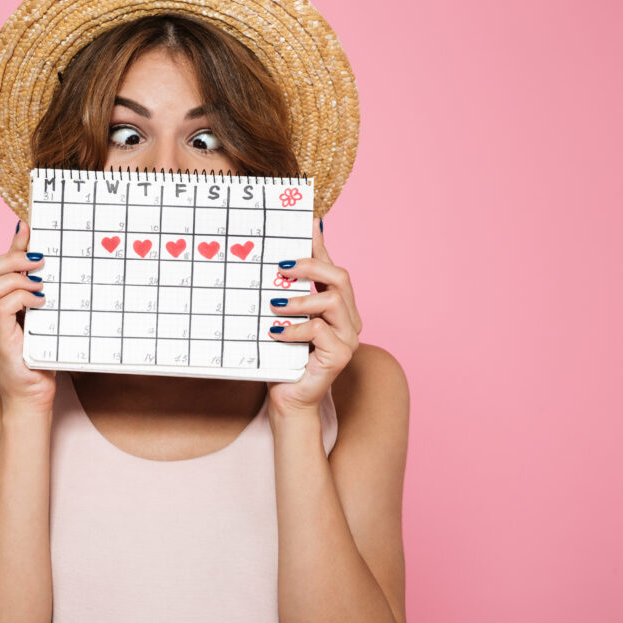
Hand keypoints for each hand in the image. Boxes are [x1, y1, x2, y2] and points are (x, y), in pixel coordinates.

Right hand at [0, 220, 55, 411]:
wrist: (31, 398)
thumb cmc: (34, 358)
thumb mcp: (33, 316)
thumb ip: (28, 289)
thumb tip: (37, 255)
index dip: (8, 248)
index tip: (30, 230)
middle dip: (11, 259)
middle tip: (39, 260)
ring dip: (16, 279)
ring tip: (41, 285)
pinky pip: (0, 308)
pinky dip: (20, 298)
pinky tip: (40, 302)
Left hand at [266, 217, 362, 415]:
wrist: (287, 399)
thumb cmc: (282, 358)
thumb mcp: (279, 319)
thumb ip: (282, 293)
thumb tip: (273, 261)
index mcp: (337, 306)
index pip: (331, 267)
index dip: (320, 245)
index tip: (306, 223)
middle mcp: (349, 318)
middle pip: (340, 277)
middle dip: (310, 266)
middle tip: (279, 267)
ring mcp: (349, 337)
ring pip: (333, 300)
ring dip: (300, 299)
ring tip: (273, 306)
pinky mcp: (341, 356)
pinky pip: (320, 330)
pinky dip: (295, 328)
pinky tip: (277, 333)